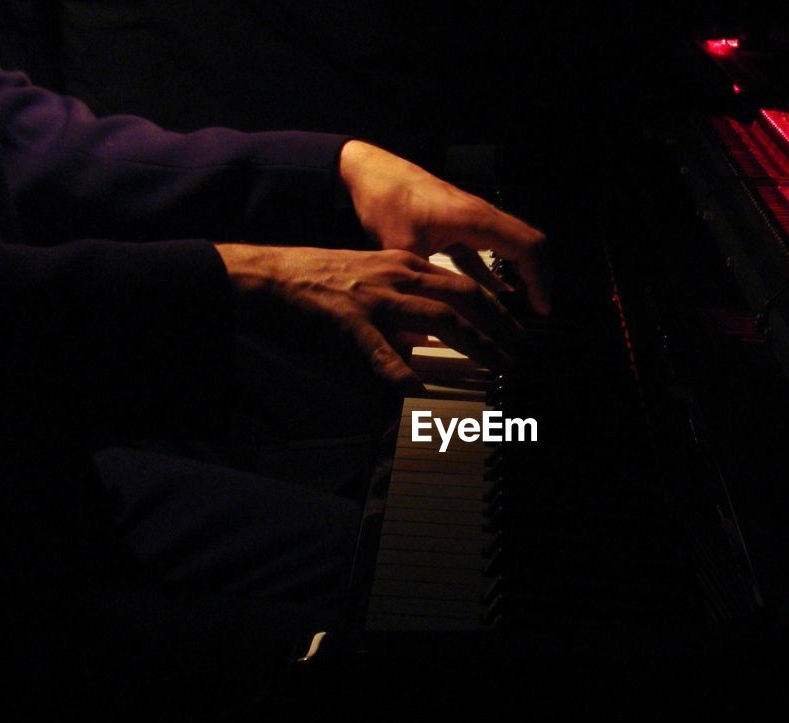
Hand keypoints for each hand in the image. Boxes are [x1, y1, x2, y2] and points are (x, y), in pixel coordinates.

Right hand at [215, 244, 524, 390]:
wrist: (269, 275)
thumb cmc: (318, 281)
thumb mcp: (372, 282)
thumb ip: (405, 304)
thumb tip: (434, 334)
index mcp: (405, 266)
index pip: (465, 284)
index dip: (497, 309)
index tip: (516, 331)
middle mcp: (398, 276)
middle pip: (466, 298)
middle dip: (500, 327)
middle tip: (519, 354)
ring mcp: (376, 299)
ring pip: (440, 320)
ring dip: (476, 346)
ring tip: (496, 369)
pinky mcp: (349, 323)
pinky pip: (381, 351)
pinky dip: (402, 372)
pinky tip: (418, 391)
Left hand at [338, 140, 550, 314]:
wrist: (371, 173)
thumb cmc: (386, 200)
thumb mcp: (402, 247)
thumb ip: (420, 285)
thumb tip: (420, 325)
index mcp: (477, 219)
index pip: (528, 248)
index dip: (540, 280)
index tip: (541, 309)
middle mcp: (482, 216)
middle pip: (531, 244)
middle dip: (540, 277)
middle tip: (538, 310)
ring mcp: (474, 220)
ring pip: (514, 245)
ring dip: (523, 273)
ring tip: (523, 307)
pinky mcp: (462, 226)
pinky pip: (492, 249)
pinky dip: (500, 271)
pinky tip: (498, 294)